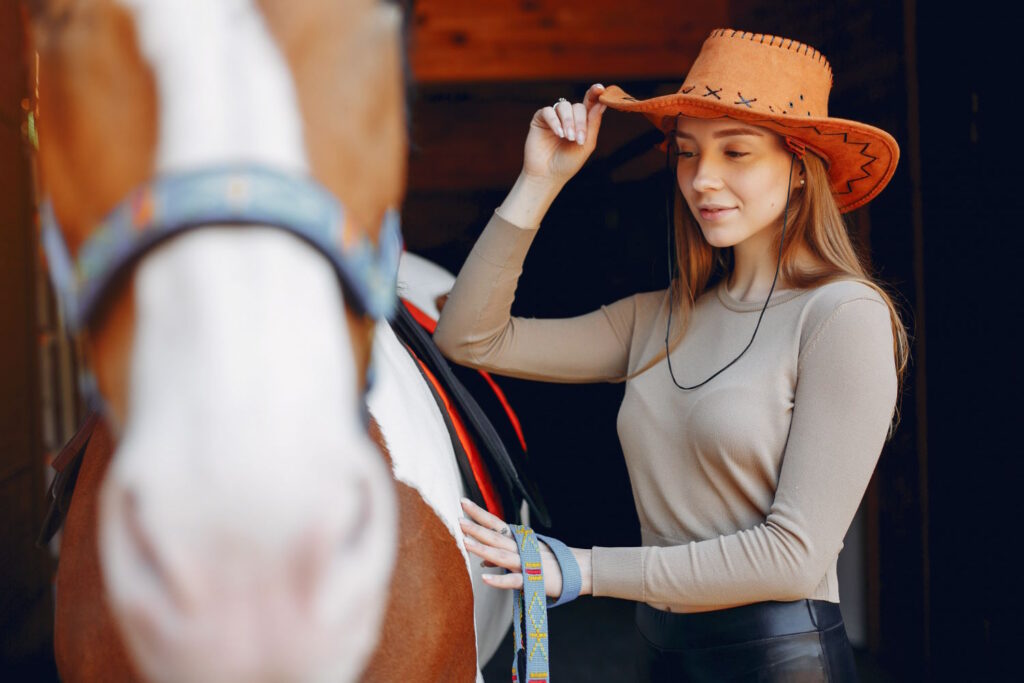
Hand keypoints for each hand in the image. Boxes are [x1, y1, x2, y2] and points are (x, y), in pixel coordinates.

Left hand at [459, 498, 591, 598]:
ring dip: (482, 548)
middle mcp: (521, 548)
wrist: (579, 570)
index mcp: (520, 539)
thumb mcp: (526, 555)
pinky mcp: (532, 580)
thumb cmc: (551, 562)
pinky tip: (484, 577)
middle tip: (458, 519)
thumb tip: (483, 559)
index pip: (495, 523)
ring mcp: (526, 563)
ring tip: (465, 542)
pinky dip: (498, 579)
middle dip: (476, 528)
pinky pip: (513, 580)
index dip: (479, 513)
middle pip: (495, 536)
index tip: (463, 502)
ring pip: (501, 555)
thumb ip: (503, 557)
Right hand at [522, 83, 607, 186]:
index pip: (590, 103)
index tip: (600, 88)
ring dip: (568, 121)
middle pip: (578, 107)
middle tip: (577, 139)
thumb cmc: (568, 163)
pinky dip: (554, 121)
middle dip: (580, 122)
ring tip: (568, 138)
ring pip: (564, 106)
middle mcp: (568, 117)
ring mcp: (554, 117)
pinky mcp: (540, 119)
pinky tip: (558, 133)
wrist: (547, 175)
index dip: (595, 93)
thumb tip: (601, 104)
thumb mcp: (586, 144)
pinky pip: (548, 111)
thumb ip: (593, 124)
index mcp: (582, 122)